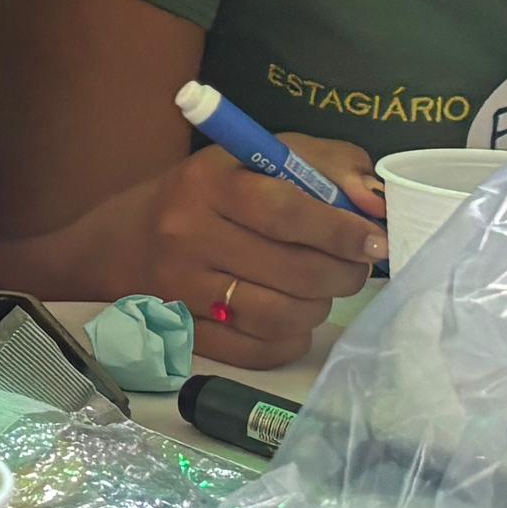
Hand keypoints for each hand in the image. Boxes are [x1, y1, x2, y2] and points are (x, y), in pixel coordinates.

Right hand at [138, 133, 383, 370]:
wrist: (127, 241)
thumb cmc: (213, 190)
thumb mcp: (261, 156)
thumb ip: (329, 166)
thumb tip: (379, 205)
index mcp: (209, 183)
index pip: (285, 213)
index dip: (340, 231)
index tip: (375, 241)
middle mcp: (188, 236)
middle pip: (292, 271)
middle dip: (343, 273)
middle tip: (356, 266)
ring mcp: (183, 290)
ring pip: (280, 316)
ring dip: (319, 306)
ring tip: (322, 289)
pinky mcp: (184, 333)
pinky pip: (258, 351)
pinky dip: (290, 338)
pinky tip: (293, 317)